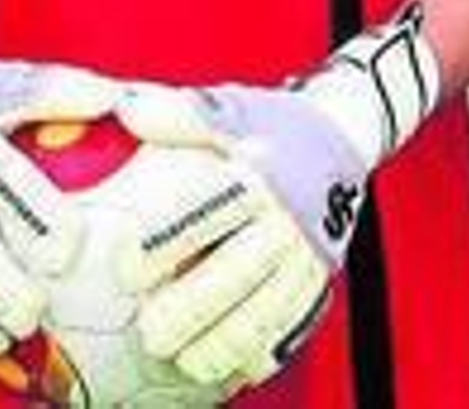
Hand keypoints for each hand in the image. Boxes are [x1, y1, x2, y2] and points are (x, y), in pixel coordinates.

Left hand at [117, 9, 440, 389]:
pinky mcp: (320, 285)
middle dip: (186, 312)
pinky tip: (220, 361)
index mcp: (262, 176)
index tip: (125, 268)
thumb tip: (126, 111)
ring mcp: (310, 259)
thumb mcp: (229, 108)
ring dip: (215, 346)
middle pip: (235, 278)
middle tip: (147, 330)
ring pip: (262, 319)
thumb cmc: (271, 124)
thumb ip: (178, 113)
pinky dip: (251, 356)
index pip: (207, 214)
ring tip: (180, 354)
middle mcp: (290, 220)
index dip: (162, 245)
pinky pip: (286, 335)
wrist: (344, 137)